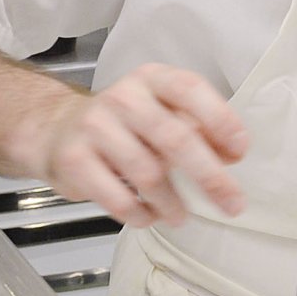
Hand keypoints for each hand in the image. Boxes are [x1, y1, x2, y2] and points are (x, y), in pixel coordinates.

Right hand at [28, 63, 248, 226]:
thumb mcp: (160, 112)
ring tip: (181, 216)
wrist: (56, 130)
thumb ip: (196, 128)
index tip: (240, 152)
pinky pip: (118, 197)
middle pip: (175, 137)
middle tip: (232, 203)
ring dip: (173, 203)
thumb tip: (231, 155)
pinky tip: (149, 217)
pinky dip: (140, 215)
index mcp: (151, 78)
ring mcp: (95, 126)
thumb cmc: (122, 125)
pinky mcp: (75, 159)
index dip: (221, 120)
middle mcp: (124, 97)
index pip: (190, 90)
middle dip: (210, 176)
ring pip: (148, 173)